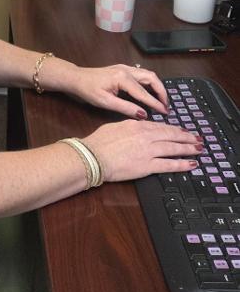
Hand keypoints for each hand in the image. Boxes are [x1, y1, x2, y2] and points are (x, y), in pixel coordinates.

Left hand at [69, 63, 167, 117]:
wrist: (76, 78)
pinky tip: (151, 92)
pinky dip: (150, 82)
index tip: (165, 113)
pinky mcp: (122, 68)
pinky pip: (141, 74)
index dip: (156, 104)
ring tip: (161, 100)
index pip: (144, 93)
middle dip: (162, 92)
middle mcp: (126, 70)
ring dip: (157, 86)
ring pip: (148, 74)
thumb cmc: (88, 90)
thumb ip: (126, 108)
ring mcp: (125, 67)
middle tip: (166, 106)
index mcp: (122, 78)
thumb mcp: (105, 102)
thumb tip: (143, 115)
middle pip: (151, 78)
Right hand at [83, 119, 201, 181]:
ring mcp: (148, 151)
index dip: (174, 129)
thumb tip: (138, 126)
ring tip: (199, 149)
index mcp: (137, 125)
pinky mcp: (148, 166)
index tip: (183, 131)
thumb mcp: (115, 127)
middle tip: (197, 138)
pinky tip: (191, 164)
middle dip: (186, 137)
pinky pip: (169, 164)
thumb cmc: (99, 142)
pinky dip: (182, 164)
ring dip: (188, 148)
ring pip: (173, 148)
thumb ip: (130, 126)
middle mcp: (145, 136)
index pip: (161, 126)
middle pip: (171, 135)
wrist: (93, 156)